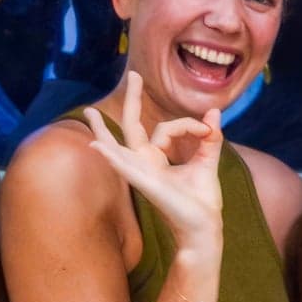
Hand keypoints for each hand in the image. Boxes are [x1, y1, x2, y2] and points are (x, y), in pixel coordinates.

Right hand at [82, 70, 227, 251]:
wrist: (203, 227)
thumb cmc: (202, 201)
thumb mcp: (207, 162)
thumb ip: (209, 138)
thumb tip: (214, 112)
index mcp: (157, 159)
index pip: (166, 128)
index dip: (190, 125)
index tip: (208, 130)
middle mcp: (145, 164)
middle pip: (132, 128)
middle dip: (132, 100)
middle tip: (134, 74)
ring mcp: (142, 173)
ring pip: (118, 146)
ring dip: (102, 130)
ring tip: (88, 112)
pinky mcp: (145, 183)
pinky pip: (123, 166)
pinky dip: (110, 155)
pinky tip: (95, 145)